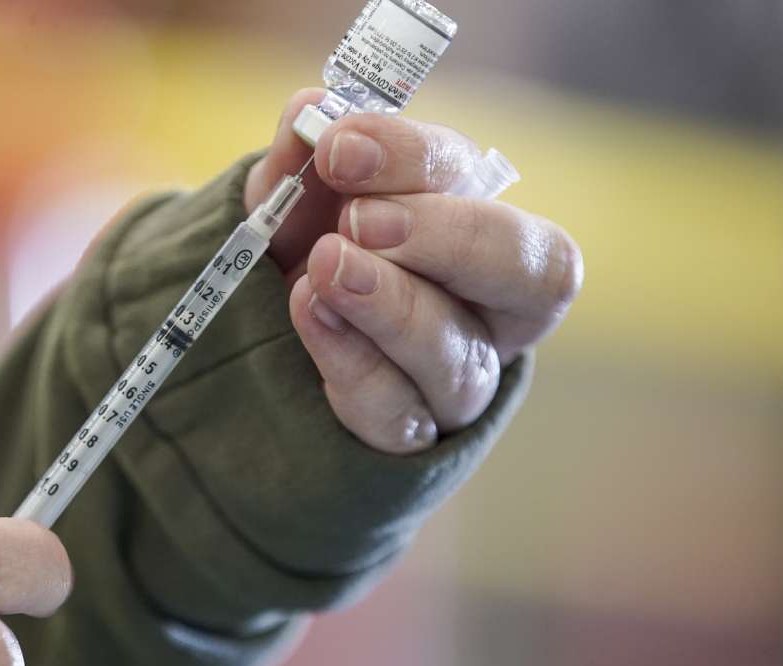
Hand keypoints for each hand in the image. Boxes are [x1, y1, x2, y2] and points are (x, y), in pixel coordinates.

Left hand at [246, 89, 583, 454]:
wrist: (248, 338)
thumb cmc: (296, 251)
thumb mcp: (293, 197)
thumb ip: (303, 155)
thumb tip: (313, 110)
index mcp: (475, 226)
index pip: (484, 186)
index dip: (417, 160)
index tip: (341, 146)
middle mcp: (490, 309)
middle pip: (533, 278)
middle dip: (447, 239)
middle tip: (360, 219)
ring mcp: (453, 381)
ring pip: (459, 358)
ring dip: (392, 306)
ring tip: (325, 269)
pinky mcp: (405, 438)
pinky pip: (398, 417)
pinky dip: (353, 363)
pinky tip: (310, 315)